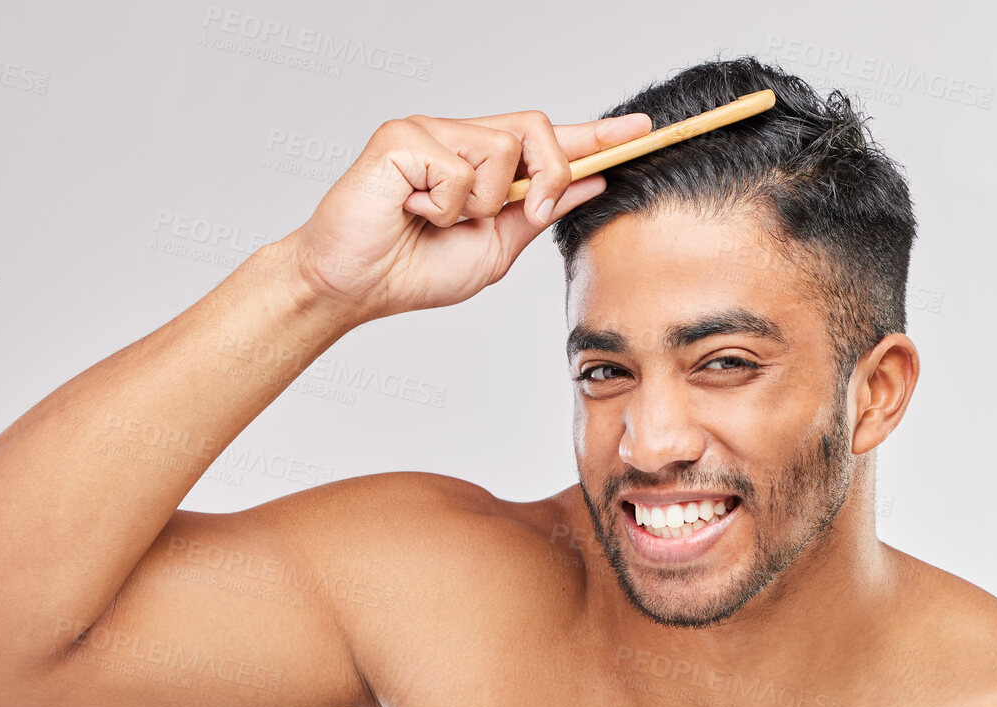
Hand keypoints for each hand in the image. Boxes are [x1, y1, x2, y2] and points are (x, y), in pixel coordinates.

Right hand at [283, 108, 652, 322]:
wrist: (354, 287)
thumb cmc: (414, 268)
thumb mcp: (495, 247)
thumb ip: (540, 212)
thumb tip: (593, 181)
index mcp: (484, 163)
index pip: (549, 139)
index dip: (596, 134)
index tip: (641, 130)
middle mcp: (459, 135)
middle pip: (538, 129)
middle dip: (547, 176)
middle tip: (518, 215)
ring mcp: (429, 130)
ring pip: (501, 151)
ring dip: (480, 204)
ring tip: (437, 220)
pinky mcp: (402, 137)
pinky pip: (458, 169)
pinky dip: (443, 207)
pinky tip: (411, 212)